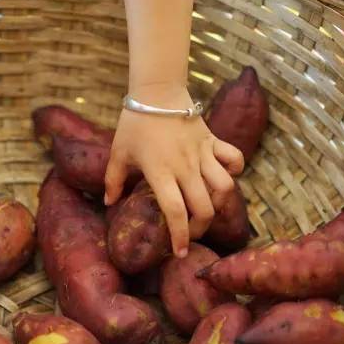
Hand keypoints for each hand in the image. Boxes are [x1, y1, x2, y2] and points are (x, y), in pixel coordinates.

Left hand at [105, 84, 243, 257]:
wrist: (156, 90)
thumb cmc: (134, 122)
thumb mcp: (118, 153)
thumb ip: (112, 180)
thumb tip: (108, 203)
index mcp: (161, 173)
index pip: (176, 212)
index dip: (180, 236)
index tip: (179, 252)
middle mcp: (185, 167)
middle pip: (205, 207)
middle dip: (200, 227)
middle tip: (190, 232)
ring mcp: (203, 153)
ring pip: (225, 187)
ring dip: (220, 202)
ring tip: (208, 207)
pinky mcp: (213, 140)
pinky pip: (234, 158)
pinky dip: (234, 170)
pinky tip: (224, 176)